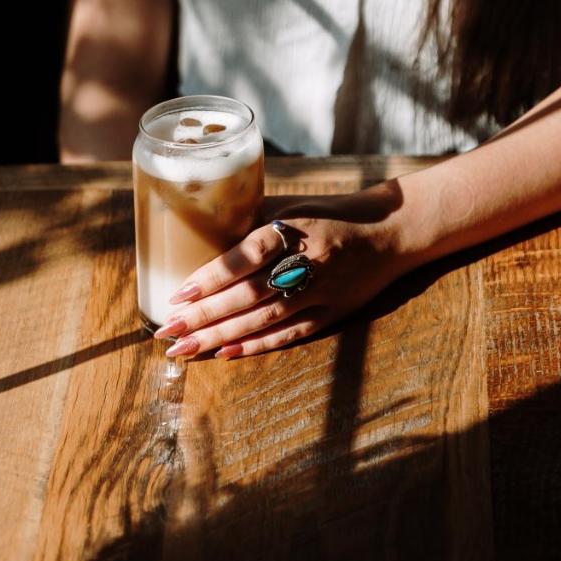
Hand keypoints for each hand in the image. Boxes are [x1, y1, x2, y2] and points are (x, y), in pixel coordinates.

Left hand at [153, 183, 412, 358]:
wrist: (392, 230)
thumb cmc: (331, 213)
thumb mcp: (292, 206)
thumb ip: (252, 220)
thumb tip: (201, 232)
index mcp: (296, 230)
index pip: (247, 257)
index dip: (211, 277)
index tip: (178, 293)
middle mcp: (309, 262)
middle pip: (249, 294)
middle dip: (204, 315)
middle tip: (168, 330)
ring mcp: (322, 292)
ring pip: (264, 319)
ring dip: (221, 336)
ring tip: (185, 348)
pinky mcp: (333, 313)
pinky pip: (290, 334)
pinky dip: (256, 346)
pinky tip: (225, 354)